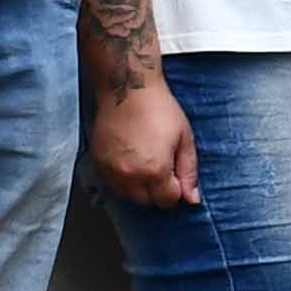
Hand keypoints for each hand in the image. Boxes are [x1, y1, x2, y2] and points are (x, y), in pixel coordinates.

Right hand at [89, 78, 202, 209]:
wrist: (128, 89)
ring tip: (145, 162)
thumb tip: (192, 199)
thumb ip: (189, 172)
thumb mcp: (184, 138)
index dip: (175, 189)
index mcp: (155, 171)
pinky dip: (122, 180)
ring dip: (139, 187)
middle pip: (147, 201)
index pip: (167, 201)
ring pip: (128, 196)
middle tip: (161, 165)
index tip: (174, 171)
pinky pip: (112, 185)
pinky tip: (130, 161)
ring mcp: (111, 170)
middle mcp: (131, 175)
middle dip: (157, 190)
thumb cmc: (160, 109)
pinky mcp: (99, 163)